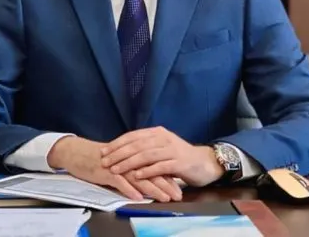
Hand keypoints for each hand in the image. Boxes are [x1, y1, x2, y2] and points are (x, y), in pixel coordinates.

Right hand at [47, 136, 181, 201]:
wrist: (79, 153)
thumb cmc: (102, 159)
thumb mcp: (122, 162)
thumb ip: (137, 167)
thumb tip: (154, 175)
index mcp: (134, 156)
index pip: (155, 166)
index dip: (168, 177)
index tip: (180, 188)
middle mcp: (128, 160)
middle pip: (151, 172)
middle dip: (166, 184)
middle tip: (178, 195)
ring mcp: (118, 166)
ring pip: (139, 177)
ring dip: (153, 189)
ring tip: (164, 198)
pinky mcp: (106, 172)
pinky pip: (119, 182)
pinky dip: (129, 189)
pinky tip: (139, 197)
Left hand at [101, 126, 224, 186]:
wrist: (205, 163)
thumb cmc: (179, 157)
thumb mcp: (161, 148)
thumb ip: (145, 147)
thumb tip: (122, 152)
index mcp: (157, 133)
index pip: (133, 136)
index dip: (117, 143)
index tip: (103, 151)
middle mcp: (164, 138)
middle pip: (137, 145)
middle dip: (119, 153)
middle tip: (105, 161)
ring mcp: (172, 150)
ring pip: (146, 155)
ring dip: (129, 162)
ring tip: (116, 169)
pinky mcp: (179, 162)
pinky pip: (160, 166)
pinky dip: (147, 171)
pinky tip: (136, 176)